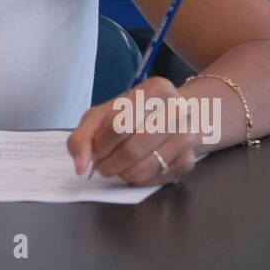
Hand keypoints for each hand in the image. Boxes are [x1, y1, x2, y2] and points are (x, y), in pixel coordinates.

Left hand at [66, 77, 200, 185]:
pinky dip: (136, 179)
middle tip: (101, 164)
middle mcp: (179, 111)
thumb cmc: (133, 113)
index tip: (94, 151)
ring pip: (143, 168)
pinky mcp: (189, 161)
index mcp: (157, 89)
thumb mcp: (104, 114)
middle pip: (131, 149)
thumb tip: (80, 165)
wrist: (171, 117)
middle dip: (108, 163)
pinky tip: (134, 166)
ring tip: (116, 165)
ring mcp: (187, 137)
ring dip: (121, 173)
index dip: (100, 145)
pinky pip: (153, 180)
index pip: (119, 124)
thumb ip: (83, 136)